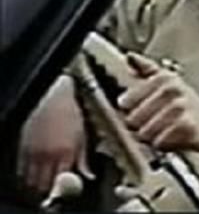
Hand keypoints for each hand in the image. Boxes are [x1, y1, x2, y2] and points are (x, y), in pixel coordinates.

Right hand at [17, 75, 93, 194]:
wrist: (51, 96)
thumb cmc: (70, 113)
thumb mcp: (82, 135)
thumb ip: (83, 159)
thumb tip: (89, 176)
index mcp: (66, 152)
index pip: (61, 182)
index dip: (61, 189)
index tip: (62, 191)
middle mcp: (48, 155)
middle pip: (43, 184)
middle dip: (47, 189)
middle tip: (52, 187)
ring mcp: (33, 152)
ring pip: (29, 179)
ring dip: (36, 182)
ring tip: (43, 178)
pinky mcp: (22, 147)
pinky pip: (21, 169)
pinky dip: (26, 173)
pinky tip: (34, 169)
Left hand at [118, 53, 198, 156]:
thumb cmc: (196, 113)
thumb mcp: (173, 86)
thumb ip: (148, 71)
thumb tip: (130, 57)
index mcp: (165, 78)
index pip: (125, 102)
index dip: (134, 113)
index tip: (150, 113)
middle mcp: (172, 88)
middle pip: (132, 119)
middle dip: (144, 127)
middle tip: (164, 125)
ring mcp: (180, 106)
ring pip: (144, 132)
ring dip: (156, 138)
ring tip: (172, 133)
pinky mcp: (187, 126)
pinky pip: (159, 143)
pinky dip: (167, 147)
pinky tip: (180, 141)